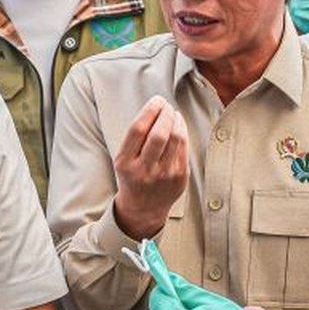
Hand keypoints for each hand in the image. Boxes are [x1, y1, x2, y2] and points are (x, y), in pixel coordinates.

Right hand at [113, 96, 188, 239]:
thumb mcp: (124, 159)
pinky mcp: (180, 178)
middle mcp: (145, 171)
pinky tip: (179, 126)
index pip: (139, 130)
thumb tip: (157, 107)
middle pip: (159, 134)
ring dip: (176, 121)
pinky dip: (182, 132)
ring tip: (172, 113)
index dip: (150, 111)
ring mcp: (164, 176)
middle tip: (166, 105)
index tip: (156, 101)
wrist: (143, 209)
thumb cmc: (132, 176)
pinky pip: (184, 149)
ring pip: (176, 139)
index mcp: (126, 163)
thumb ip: (136, 138)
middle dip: (165, 114)